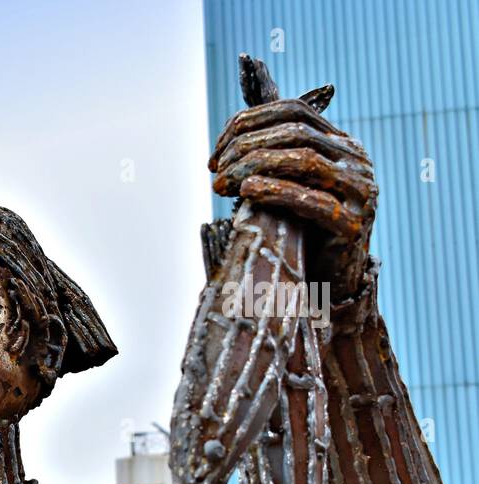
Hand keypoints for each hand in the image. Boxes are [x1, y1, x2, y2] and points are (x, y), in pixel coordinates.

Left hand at [209, 98, 376, 299]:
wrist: (333, 280)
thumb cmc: (304, 231)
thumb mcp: (289, 188)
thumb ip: (273, 163)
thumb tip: (228, 144)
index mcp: (342, 144)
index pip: (294, 111)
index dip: (250, 122)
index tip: (217, 149)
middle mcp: (357, 160)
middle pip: (295, 133)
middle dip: (245, 146)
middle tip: (215, 170)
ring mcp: (360, 191)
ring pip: (304, 161)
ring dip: (253, 166)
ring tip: (222, 184)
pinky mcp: (353, 224)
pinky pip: (312, 201)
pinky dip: (275, 191)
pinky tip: (247, 191)